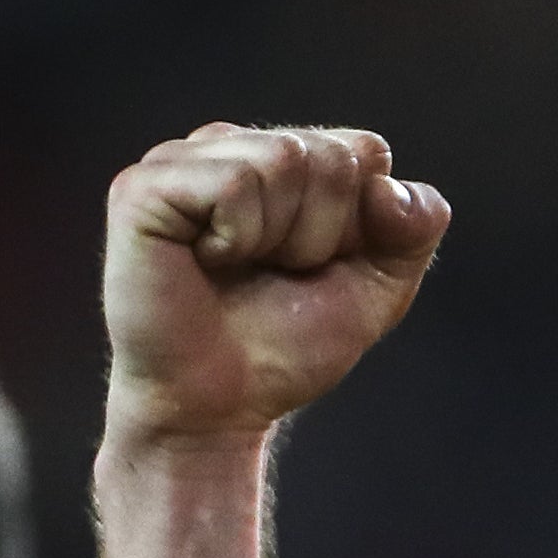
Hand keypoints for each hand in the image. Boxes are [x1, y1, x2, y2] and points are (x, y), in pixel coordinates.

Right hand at [102, 122, 449, 441]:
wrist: (216, 411)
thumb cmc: (281, 349)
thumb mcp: (377, 290)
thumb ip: (414, 228)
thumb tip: (386, 186)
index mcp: (278, 155)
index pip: (364, 151)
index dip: (357, 227)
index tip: (313, 270)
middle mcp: (228, 146)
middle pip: (328, 156)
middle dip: (319, 235)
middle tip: (269, 277)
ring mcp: (180, 162)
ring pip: (283, 160)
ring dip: (278, 240)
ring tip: (234, 272)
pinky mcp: (143, 189)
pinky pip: (235, 184)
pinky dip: (236, 238)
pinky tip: (204, 263)